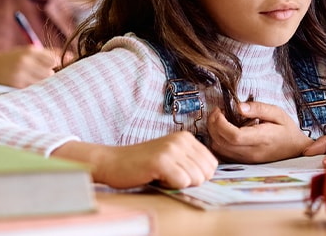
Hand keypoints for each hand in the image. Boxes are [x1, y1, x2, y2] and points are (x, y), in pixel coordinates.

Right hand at [0, 47, 59, 86]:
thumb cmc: (16, 58)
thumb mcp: (31, 51)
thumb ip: (50, 53)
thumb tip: (73, 56)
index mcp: (31, 51)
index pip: (54, 60)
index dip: (58, 66)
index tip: (60, 68)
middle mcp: (25, 61)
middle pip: (50, 73)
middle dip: (51, 75)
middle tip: (48, 77)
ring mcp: (19, 74)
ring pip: (43, 82)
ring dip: (44, 83)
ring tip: (39, 81)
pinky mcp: (15, 85)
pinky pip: (33, 88)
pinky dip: (36, 88)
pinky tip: (33, 86)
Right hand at [56, 132, 216, 188]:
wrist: (113, 162)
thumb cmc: (142, 164)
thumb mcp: (171, 156)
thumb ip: (190, 161)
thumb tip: (210, 175)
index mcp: (187, 137)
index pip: (212, 164)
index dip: (198, 175)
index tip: (178, 173)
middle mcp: (182, 140)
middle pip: (207, 173)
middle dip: (190, 181)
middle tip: (169, 176)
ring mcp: (172, 149)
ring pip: (196, 179)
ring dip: (178, 184)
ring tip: (161, 176)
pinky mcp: (161, 161)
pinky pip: (182, 182)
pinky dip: (170, 186)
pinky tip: (156, 178)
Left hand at [206, 101, 313, 162]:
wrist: (295, 149)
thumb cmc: (287, 130)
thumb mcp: (277, 113)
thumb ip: (258, 108)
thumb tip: (238, 106)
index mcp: (261, 138)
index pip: (233, 136)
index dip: (220, 123)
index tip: (220, 110)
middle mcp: (251, 152)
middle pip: (222, 142)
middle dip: (213, 125)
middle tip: (217, 112)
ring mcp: (246, 159)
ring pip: (219, 150)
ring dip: (214, 134)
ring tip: (219, 120)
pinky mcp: (243, 162)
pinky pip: (223, 154)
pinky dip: (218, 142)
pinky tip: (223, 132)